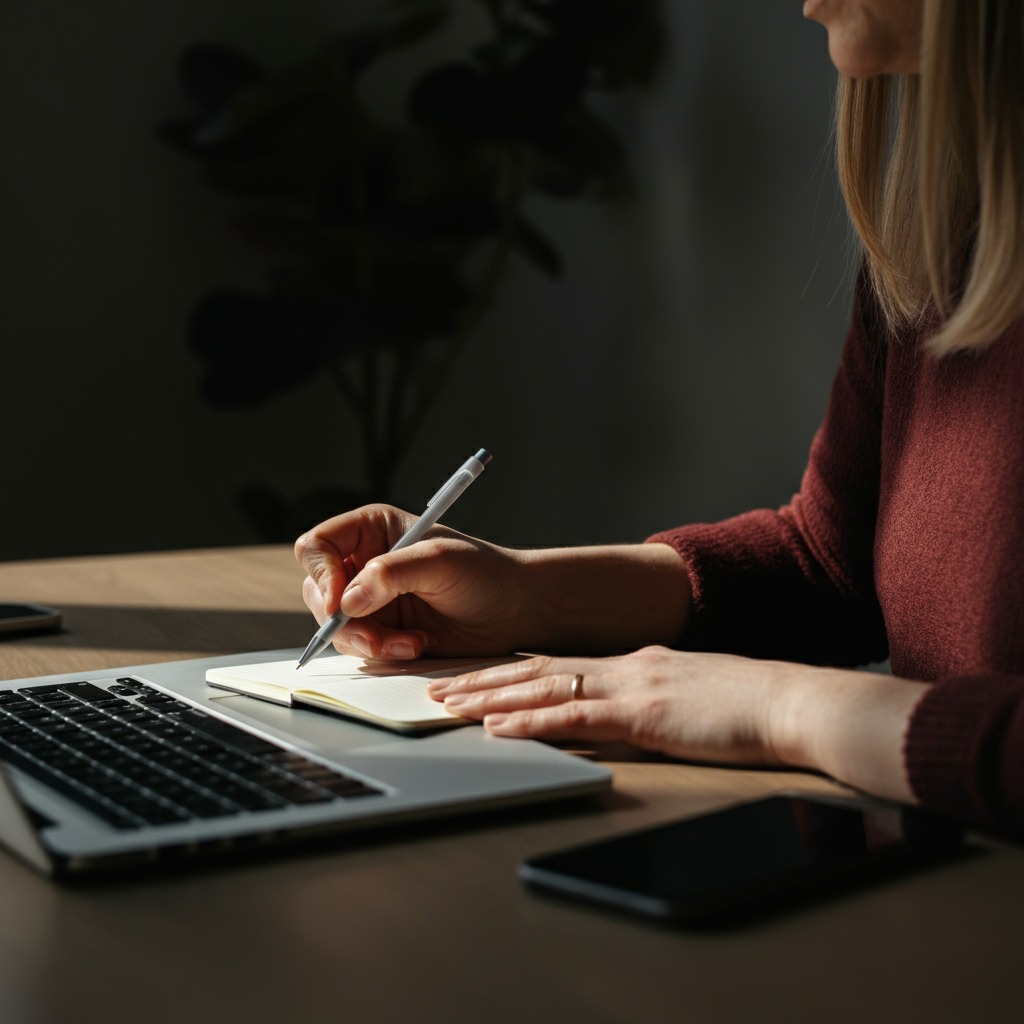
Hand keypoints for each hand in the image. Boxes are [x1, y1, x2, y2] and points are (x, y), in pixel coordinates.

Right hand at [295, 504, 528, 660]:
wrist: (515, 611)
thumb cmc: (485, 573)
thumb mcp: (441, 561)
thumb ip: (392, 574)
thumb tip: (347, 601)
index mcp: (372, 530)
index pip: (317, 547)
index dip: (322, 574)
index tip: (341, 602)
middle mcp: (364, 563)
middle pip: (319, 592)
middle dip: (345, 620)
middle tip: (376, 636)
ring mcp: (371, 600)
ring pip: (336, 626)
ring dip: (370, 641)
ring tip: (413, 641)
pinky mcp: (382, 631)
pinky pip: (360, 648)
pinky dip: (384, 652)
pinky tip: (418, 644)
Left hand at [428, 646, 788, 763]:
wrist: (793, 701)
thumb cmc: (751, 704)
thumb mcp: (690, 694)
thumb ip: (652, 698)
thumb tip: (628, 709)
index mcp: (635, 662)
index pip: (558, 663)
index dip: (511, 669)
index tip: (475, 676)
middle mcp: (624, 665)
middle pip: (538, 669)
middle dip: (484, 678)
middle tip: (438, 685)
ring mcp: (632, 686)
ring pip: (544, 687)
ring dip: (491, 696)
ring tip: (449, 703)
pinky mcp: (643, 714)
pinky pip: (575, 718)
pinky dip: (531, 721)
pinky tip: (498, 727)